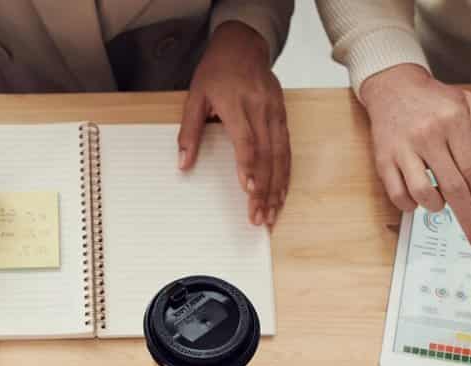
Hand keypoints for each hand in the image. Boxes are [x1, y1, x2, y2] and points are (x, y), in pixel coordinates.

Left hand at [180, 20, 287, 227]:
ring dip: (278, 187)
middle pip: (267, 154)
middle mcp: (261, 109)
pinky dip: (286, 173)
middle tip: (260, 217)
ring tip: (272, 214)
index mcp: (236, 104)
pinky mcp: (283, 116)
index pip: (246, 140)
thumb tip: (183, 164)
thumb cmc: (216, 71)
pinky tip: (282, 193)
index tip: (249, 191)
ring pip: (281, 155)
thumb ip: (189, 132)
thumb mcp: (194, 97)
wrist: (242, 45)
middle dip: (265, 189)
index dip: (249, 167)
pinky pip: (287, 149)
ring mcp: (275, 112)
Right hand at [357, 63, 470, 246]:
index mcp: (452, 122)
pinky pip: (397, 194)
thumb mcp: (464, 101)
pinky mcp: (384, 159)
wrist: (392, 86)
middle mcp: (428, 136)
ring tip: (441, 204)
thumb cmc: (431, 98)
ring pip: (424, 193)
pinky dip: (410, 205)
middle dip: (468, 217)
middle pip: (453, 187)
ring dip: (437, 207)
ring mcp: (404, 149)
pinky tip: (418, 200)